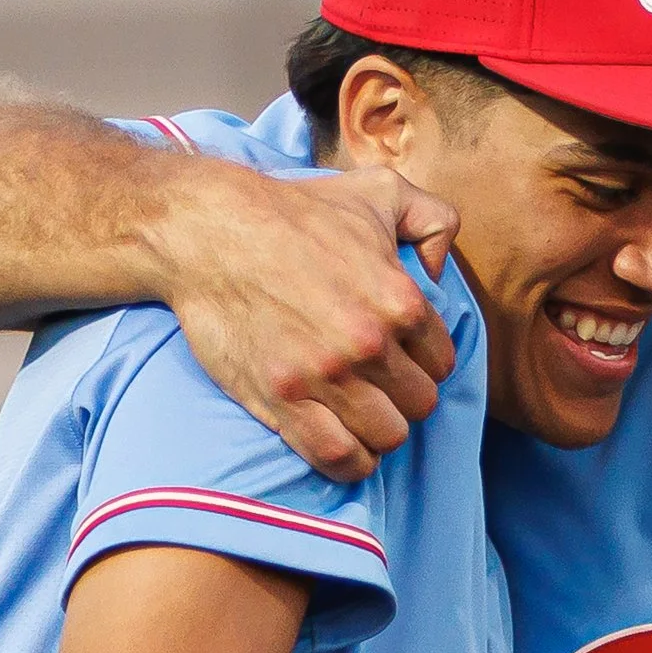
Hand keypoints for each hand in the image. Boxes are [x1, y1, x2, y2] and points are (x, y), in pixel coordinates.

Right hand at [161, 164, 461, 480]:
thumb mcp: (378, 191)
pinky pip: (339, 457)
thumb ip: (432, 218)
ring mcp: (325, 376)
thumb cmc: (293, 211)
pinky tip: (346, 444)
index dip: (422, 361)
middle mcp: (369, 344)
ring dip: (378, 430)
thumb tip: (440, 269)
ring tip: (360, 412)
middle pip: (419, 404)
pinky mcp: (283, 401)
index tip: (399, 356)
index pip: (442, 362)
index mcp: (400, 300)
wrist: (209, 231)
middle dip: (403, 396)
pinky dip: (350, 461)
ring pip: (386, 436)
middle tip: (377, 384)